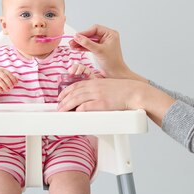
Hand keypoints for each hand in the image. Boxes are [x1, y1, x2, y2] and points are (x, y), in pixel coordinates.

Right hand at [0, 69, 17, 93]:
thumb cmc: (1, 80)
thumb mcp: (6, 78)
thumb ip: (12, 78)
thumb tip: (17, 80)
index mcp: (3, 70)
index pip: (8, 73)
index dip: (13, 79)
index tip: (16, 84)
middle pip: (4, 77)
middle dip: (9, 82)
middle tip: (12, 87)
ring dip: (4, 86)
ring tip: (7, 90)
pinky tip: (2, 91)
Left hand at [57, 77, 175, 125]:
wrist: (135, 92)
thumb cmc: (123, 90)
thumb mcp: (108, 85)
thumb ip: (97, 89)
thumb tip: (89, 96)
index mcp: (95, 82)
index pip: (76, 85)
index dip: (66, 91)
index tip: (60, 96)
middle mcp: (95, 87)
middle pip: (74, 92)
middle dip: (64, 99)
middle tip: (58, 106)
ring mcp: (98, 95)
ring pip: (78, 99)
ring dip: (67, 105)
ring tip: (62, 110)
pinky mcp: (103, 103)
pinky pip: (88, 106)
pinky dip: (80, 109)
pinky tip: (75, 112)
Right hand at [69, 24, 132, 78]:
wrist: (116, 74)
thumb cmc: (112, 62)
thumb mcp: (98, 51)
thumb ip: (87, 43)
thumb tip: (77, 36)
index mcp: (110, 34)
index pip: (95, 29)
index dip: (85, 32)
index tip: (77, 36)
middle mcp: (107, 37)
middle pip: (91, 34)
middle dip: (81, 38)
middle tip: (72, 41)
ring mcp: (103, 43)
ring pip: (89, 40)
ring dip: (81, 43)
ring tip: (72, 45)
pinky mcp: (99, 49)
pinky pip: (90, 46)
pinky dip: (83, 47)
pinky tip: (76, 48)